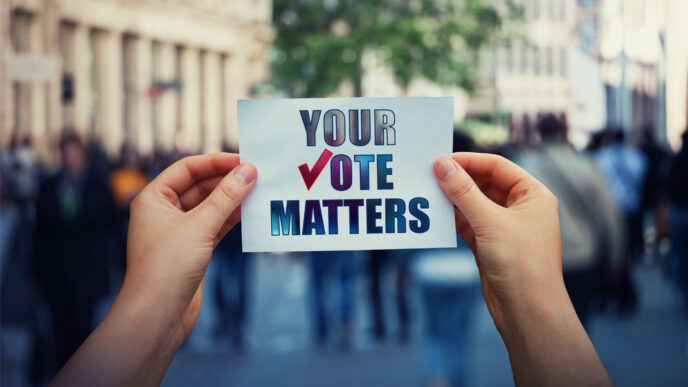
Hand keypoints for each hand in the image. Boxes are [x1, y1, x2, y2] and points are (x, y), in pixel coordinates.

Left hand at [50, 153, 256, 386]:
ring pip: (210, 207)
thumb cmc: (167, 266)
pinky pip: (215, 225)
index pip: (187, 169)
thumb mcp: (200, 225)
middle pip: (200, 186)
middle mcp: (164, 212)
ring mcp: (179, 232)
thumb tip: (248, 170)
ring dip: (232, 199)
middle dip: (226, 180)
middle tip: (256, 174)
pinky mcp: (193, 250)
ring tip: (258, 190)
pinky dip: (231, 218)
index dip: (215, 161)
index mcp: (153, 198)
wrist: (158, 315)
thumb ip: (227, 197)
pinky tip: (251, 212)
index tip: (243, 159)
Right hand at [434, 153, 610, 386]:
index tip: (441, 159)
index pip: (498, 166)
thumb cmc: (521, 263)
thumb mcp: (490, 221)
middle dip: (458, 179)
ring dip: (453, 199)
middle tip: (429, 174)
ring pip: (474, 204)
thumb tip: (442, 165)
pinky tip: (434, 214)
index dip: (469, 160)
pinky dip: (453, 219)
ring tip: (427, 191)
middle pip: (484, 183)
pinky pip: (469, 224)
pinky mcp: (490, 246)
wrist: (528, 312)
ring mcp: (505, 228)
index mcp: (532, 195)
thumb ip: (463, 192)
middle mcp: (521, 208)